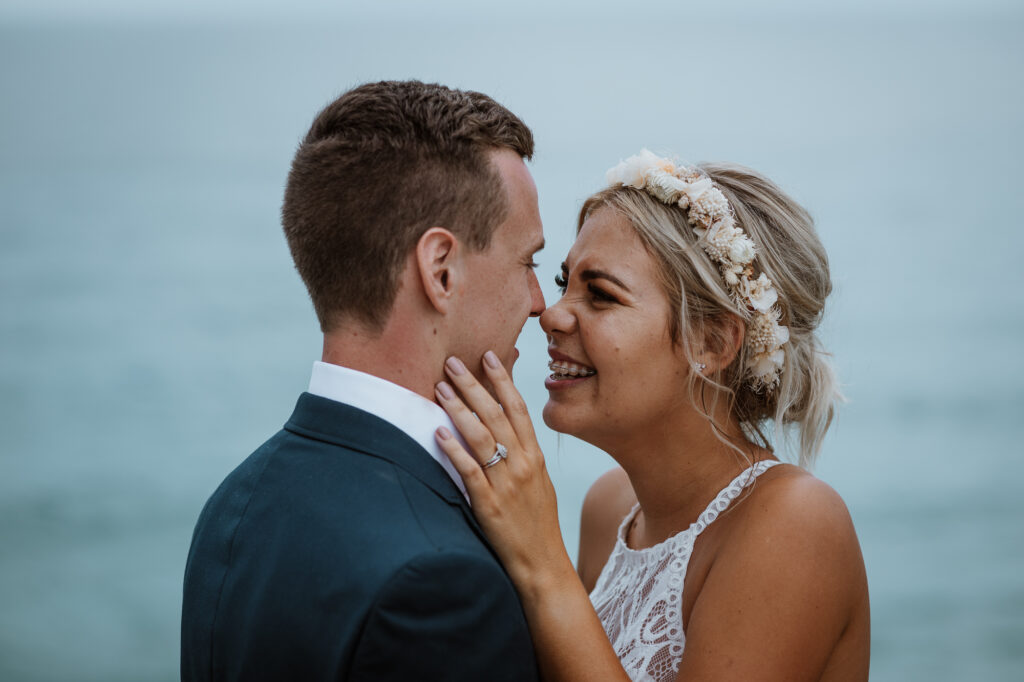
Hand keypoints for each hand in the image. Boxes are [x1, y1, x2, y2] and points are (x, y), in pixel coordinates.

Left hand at [434, 351, 571, 591]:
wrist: (543, 564)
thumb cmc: (538, 524)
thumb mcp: (539, 482)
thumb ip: (523, 455)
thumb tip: (508, 431)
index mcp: (535, 456)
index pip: (517, 408)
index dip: (502, 380)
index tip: (488, 356)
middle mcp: (523, 464)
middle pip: (496, 414)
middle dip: (473, 385)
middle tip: (452, 362)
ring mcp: (507, 483)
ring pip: (481, 436)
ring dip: (458, 408)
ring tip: (439, 387)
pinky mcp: (490, 504)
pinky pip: (469, 471)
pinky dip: (453, 450)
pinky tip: (438, 432)